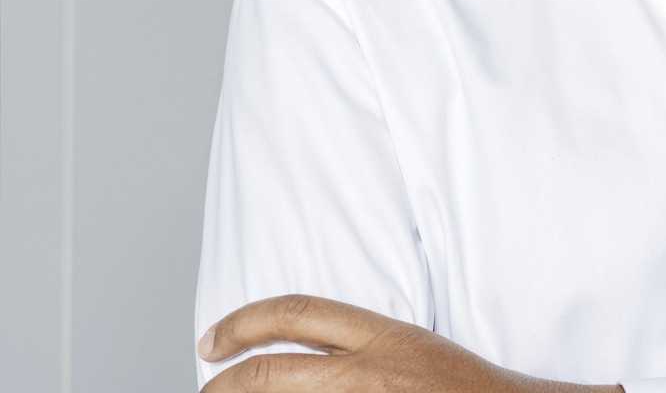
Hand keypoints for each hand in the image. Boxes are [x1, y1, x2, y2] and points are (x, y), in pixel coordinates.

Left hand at [197, 294, 618, 392]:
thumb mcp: (422, 352)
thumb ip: (369, 351)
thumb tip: (311, 360)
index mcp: (386, 338)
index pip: (298, 314)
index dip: (243, 323)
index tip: (213, 341)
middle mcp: (370, 373)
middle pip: (271, 372)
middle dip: (225, 383)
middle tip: (208, 388)